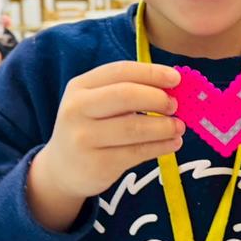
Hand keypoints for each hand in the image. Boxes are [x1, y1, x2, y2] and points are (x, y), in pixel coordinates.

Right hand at [27, 62, 183, 230]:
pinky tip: (173, 143)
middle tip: (175, 105)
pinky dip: (161, 147)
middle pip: (126, 96)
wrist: (62, 169)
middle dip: (157, 98)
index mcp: (80, 86)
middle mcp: (77, 109)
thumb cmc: (90, 128)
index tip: (175, 79)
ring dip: (164, 126)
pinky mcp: (97, 164)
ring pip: (134, 128)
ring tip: (179, 127)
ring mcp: (84, 138)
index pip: (120, 71)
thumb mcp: (95, 103)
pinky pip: (137, 152)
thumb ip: (126, 91)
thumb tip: (171, 87)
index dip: (151, 73)